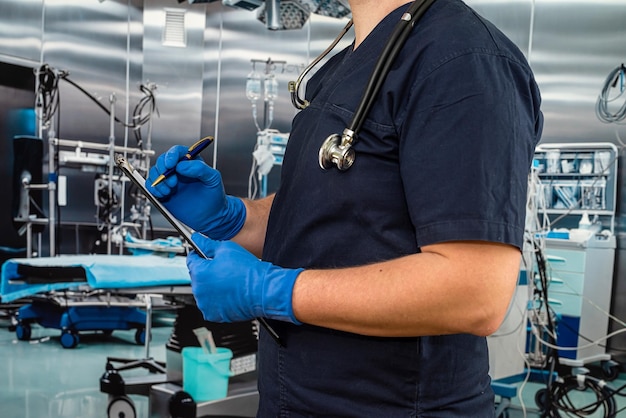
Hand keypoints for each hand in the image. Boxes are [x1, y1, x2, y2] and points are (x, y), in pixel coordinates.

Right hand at [146, 145, 245, 239]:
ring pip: (154, 173)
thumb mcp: (213, 179)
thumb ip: (200, 168)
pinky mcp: (163, 192)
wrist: (211, 216)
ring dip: (158, 181)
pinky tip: (162, 194)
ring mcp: (170, 181)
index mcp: (191, 162)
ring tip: (169, 191)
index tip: (170, 165)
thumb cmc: (214, 196)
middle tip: (172, 182)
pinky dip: (153, 189)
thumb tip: (182, 165)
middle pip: (162, 161)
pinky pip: (151, 186)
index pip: (177, 152)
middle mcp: (178, 170)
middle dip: (163, 171)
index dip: (171, 156)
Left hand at [187, 233, 302, 323]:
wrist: (262, 290)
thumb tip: (197, 239)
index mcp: (199, 273)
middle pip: (198, 277)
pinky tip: (230, 292)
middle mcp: (199, 291)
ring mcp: (206, 304)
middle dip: (208, 271)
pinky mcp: (214, 315)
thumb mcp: (226, 248)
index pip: (191, 260)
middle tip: (225, 268)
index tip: (207, 255)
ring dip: (212, 286)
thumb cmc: (247, 271)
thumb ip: (207, 244)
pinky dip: (218, 299)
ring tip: (229, 281)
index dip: (200, 255)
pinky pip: (212, 304)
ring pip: (205, 291)